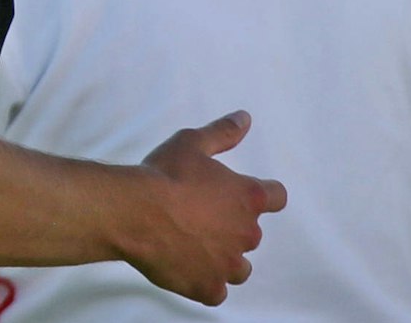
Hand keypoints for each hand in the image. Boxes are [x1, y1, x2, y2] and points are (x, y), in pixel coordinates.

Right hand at [124, 111, 286, 304]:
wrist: (134, 211)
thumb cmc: (163, 175)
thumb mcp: (191, 143)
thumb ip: (222, 132)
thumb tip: (244, 117)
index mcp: (248, 197)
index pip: (276, 197)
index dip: (261, 195)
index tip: (242, 195)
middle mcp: (247, 233)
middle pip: (252, 234)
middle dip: (231, 227)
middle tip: (198, 216)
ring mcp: (229, 264)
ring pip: (240, 267)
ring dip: (224, 259)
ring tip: (194, 247)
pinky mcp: (208, 286)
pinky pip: (216, 292)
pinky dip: (205, 284)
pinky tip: (186, 270)